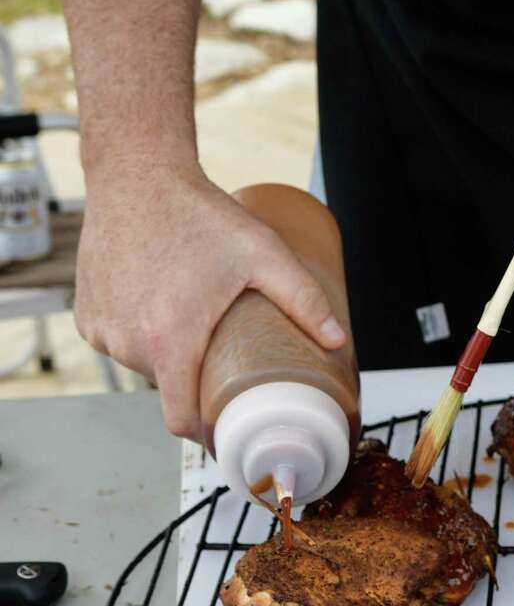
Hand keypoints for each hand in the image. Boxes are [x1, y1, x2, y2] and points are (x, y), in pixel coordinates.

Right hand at [74, 164, 345, 439]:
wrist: (137, 175)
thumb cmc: (200, 214)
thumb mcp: (264, 255)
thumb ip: (304, 300)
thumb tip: (337, 341)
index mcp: (169, 339)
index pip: (181, 419)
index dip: (207, 430)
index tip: (229, 424)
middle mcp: (128, 342)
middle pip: (169, 388)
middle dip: (197, 376)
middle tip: (224, 348)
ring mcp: (101, 329)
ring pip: (144, 365)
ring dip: (169, 353)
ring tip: (193, 316)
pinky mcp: (85, 315)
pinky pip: (119, 342)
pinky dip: (140, 334)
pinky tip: (161, 304)